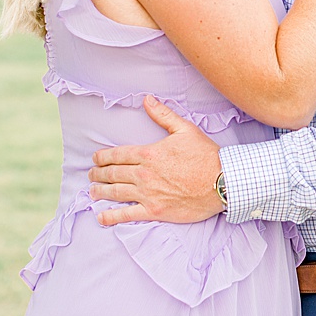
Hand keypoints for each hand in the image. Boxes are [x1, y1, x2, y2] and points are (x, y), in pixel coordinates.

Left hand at [90, 98, 225, 226]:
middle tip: (92, 175)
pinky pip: (126, 214)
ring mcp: (147, 194)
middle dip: (98, 174)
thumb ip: (163, 115)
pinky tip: (100, 216)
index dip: (103, 157)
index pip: (117, 155)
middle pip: (113, 173)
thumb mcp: (186, 130)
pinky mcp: (154, 211)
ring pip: (115, 192)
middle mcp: (144, 174)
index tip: (96, 159)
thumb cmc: (206, 156)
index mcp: (149, 153)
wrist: (223, 182)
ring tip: (93, 191)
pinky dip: (110, 216)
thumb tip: (147, 100)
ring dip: (100, 191)